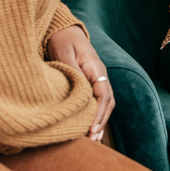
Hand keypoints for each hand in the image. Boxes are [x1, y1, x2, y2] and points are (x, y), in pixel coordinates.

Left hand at [47, 24, 113, 141]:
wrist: (63, 30)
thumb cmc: (62, 40)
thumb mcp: (64, 54)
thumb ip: (72, 73)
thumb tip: (80, 93)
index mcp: (96, 69)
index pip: (104, 96)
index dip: (99, 115)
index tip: (91, 130)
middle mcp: (99, 76)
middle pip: (107, 103)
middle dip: (101, 122)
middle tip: (93, 140)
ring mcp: (96, 79)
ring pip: (104, 104)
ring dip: (99, 121)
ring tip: (93, 140)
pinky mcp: (90, 83)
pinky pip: (97, 101)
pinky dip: (95, 115)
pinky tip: (90, 128)